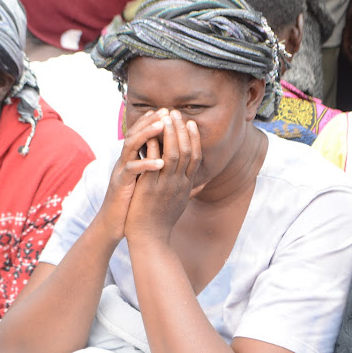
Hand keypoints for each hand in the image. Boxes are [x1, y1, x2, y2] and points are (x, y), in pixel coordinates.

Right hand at [94, 109, 167, 240]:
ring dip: (147, 134)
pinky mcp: (120, 184)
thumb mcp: (145, 182)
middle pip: (135, 133)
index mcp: (132, 159)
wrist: (115, 223)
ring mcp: (121, 170)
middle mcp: (124, 160)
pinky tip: (160, 162)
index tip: (169, 112)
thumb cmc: (132, 203)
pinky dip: (146, 164)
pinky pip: (131, 170)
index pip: (141, 134)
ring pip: (131, 146)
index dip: (153, 121)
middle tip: (166, 111)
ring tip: (162, 126)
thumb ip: (154, 170)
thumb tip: (172, 162)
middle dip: (150, 121)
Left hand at [124, 109, 200, 242]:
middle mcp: (179, 184)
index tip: (189, 123)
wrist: (150, 239)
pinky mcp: (151, 189)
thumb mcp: (181, 203)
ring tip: (165, 116)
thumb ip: (191, 190)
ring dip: (169, 133)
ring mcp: (165, 186)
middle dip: (181, 130)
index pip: (195, 157)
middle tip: (176, 112)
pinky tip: (150, 134)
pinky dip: (154, 147)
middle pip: (185, 151)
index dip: (193, 138)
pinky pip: (154, 164)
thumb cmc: (162, 221)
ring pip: (172, 154)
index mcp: (186, 186)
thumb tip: (201, 182)